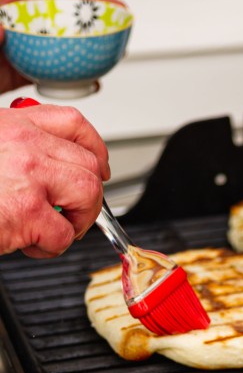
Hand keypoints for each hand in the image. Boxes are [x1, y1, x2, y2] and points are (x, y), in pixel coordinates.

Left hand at [0, 0, 125, 92]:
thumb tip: (3, 29)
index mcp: (4, 4)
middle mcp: (19, 23)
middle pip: (63, 7)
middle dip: (93, 4)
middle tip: (119, 11)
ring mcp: (24, 47)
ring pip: (65, 40)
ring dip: (91, 42)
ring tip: (115, 46)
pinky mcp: (23, 73)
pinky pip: (57, 72)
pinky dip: (77, 77)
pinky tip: (91, 81)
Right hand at [0, 103, 109, 257]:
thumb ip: (16, 150)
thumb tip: (51, 171)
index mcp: (12, 124)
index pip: (73, 124)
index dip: (95, 149)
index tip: (99, 168)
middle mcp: (24, 144)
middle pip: (88, 165)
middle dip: (88, 197)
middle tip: (72, 215)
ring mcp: (28, 176)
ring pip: (88, 195)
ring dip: (78, 221)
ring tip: (55, 231)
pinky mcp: (26, 212)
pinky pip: (64, 235)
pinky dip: (52, 248)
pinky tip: (29, 245)